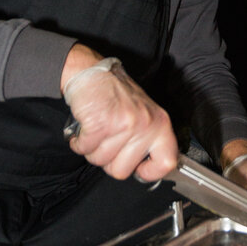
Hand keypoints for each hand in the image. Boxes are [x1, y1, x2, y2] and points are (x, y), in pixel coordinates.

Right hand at [61, 48, 177, 181]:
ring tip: (96, 131)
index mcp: (160, 124)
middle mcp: (145, 124)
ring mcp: (124, 124)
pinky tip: (84, 129)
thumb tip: (147, 170)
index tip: (139, 170)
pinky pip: (85, 149)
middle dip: (108, 160)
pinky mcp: (101, 123)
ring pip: (100, 161)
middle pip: (122, 170)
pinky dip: (79, 143)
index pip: (167, 162)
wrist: (92, 72)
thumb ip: (148, 140)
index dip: (150, 173)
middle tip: (107, 141)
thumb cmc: (116, 94)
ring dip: (92, 149)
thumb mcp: (144, 114)